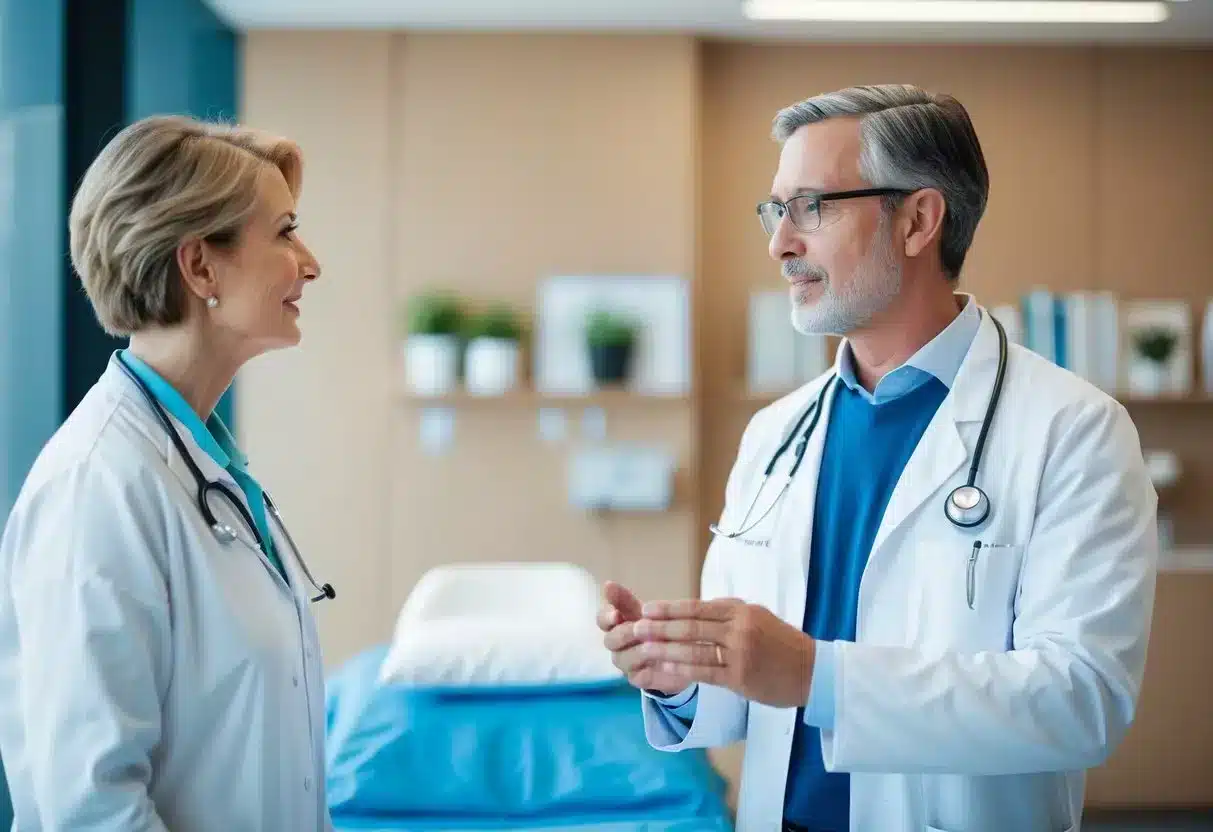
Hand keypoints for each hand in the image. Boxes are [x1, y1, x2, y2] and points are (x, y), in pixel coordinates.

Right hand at [597, 581, 691, 695]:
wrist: (678, 652)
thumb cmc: (655, 625)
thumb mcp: (644, 611)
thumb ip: (625, 600)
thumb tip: (607, 584)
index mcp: (614, 625)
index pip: (601, 619)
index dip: (606, 617)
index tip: (616, 614)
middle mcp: (616, 646)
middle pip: (611, 640)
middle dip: (625, 633)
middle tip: (640, 628)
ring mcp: (625, 664)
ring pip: (624, 659)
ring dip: (640, 651)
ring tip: (656, 644)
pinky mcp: (638, 680)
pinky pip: (641, 678)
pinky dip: (653, 670)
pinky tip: (667, 663)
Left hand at [633, 597, 815, 708]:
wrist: (812, 670)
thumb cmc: (781, 643)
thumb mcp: (757, 616)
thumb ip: (727, 613)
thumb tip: (695, 609)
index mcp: (740, 611)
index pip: (697, 607)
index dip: (670, 608)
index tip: (647, 608)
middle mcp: (739, 629)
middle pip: (691, 627)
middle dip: (660, 628)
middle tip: (636, 627)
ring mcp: (739, 654)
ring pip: (694, 650)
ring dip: (665, 650)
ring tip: (643, 649)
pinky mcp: (740, 678)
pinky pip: (704, 672)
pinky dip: (682, 670)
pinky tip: (664, 669)